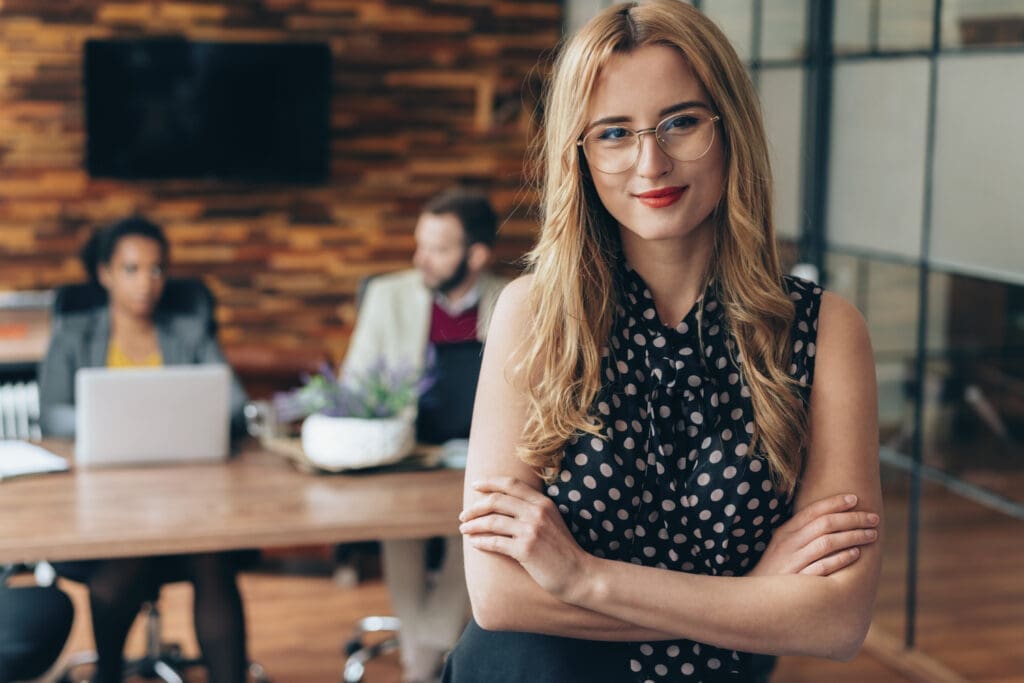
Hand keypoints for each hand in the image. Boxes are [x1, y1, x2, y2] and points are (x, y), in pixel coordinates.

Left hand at [459, 476, 589, 599]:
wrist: (580, 575)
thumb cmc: (563, 551)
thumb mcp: (552, 522)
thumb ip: (532, 510)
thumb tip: (503, 506)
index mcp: (543, 503)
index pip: (511, 484)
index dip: (490, 482)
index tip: (475, 485)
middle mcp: (537, 512)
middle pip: (497, 500)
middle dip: (475, 507)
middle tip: (463, 515)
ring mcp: (532, 530)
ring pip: (492, 521)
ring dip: (473, 525)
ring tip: (464, 529)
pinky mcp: (526, 549)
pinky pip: (495, 542)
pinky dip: (481, 541)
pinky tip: (474, 543)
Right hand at [750, 493, 879, 576]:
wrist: (756, 598)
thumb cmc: (775, 570)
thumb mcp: (781, 546)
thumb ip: (800, 533)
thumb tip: (828, 519)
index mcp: (785, 532)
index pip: (813, 510)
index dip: (835, 502)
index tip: (855, 498)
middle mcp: (789, 543)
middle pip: (825, 524)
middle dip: (853, 519)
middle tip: (873, 518)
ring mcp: (793, 561)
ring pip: (827, 542)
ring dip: (853, 536)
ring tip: (871, 535)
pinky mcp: (798, 580)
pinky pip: (823, 566)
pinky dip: (841, 558)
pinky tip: (856, 554)